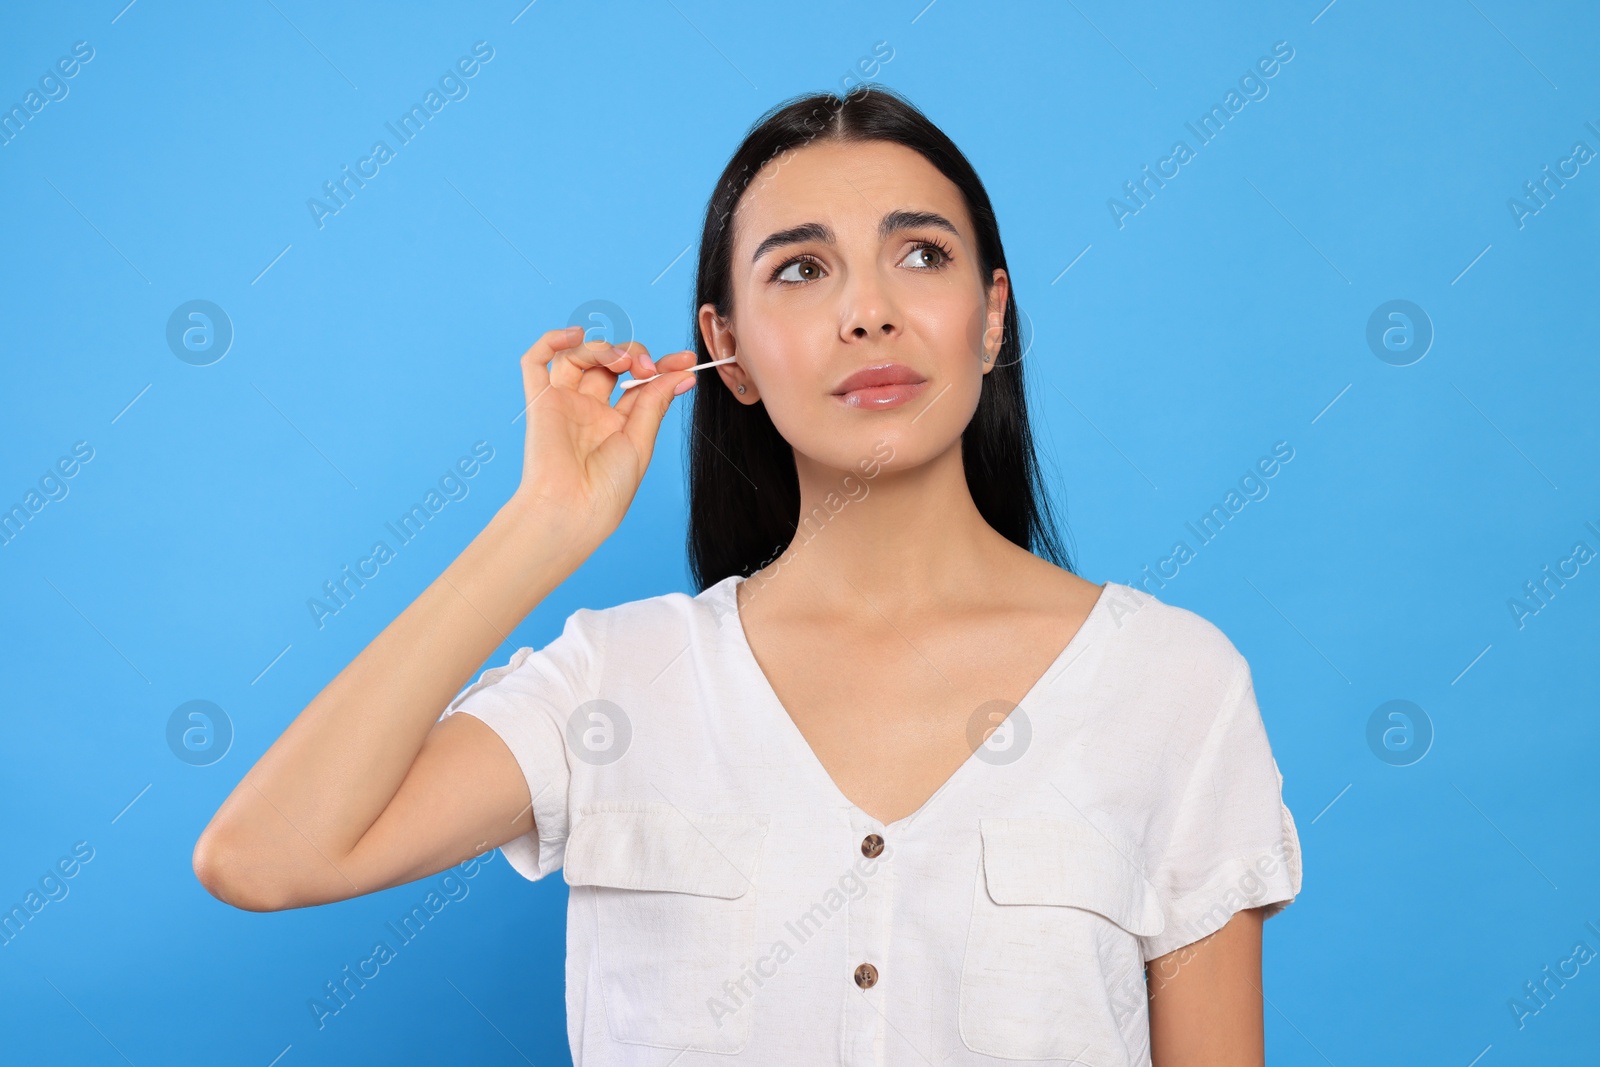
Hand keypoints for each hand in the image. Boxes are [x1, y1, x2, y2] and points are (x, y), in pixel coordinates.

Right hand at [509, 326, 697, 543]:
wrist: (573, 510)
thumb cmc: (607, 488)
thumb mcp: (641, 440)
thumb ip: (655, 401)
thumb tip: (683, 373)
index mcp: (616, 422)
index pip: (639, 382)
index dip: (662, 366)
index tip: (686, 359)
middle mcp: (589, 409)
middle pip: (609, 363)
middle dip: (633, 355)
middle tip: (647, 367)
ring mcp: (563, 403)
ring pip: (578, 356)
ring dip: (602, 347)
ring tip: (620, 361)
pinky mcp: (539, 402)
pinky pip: (535, 362)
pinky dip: (551, 341)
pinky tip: (574, 335)